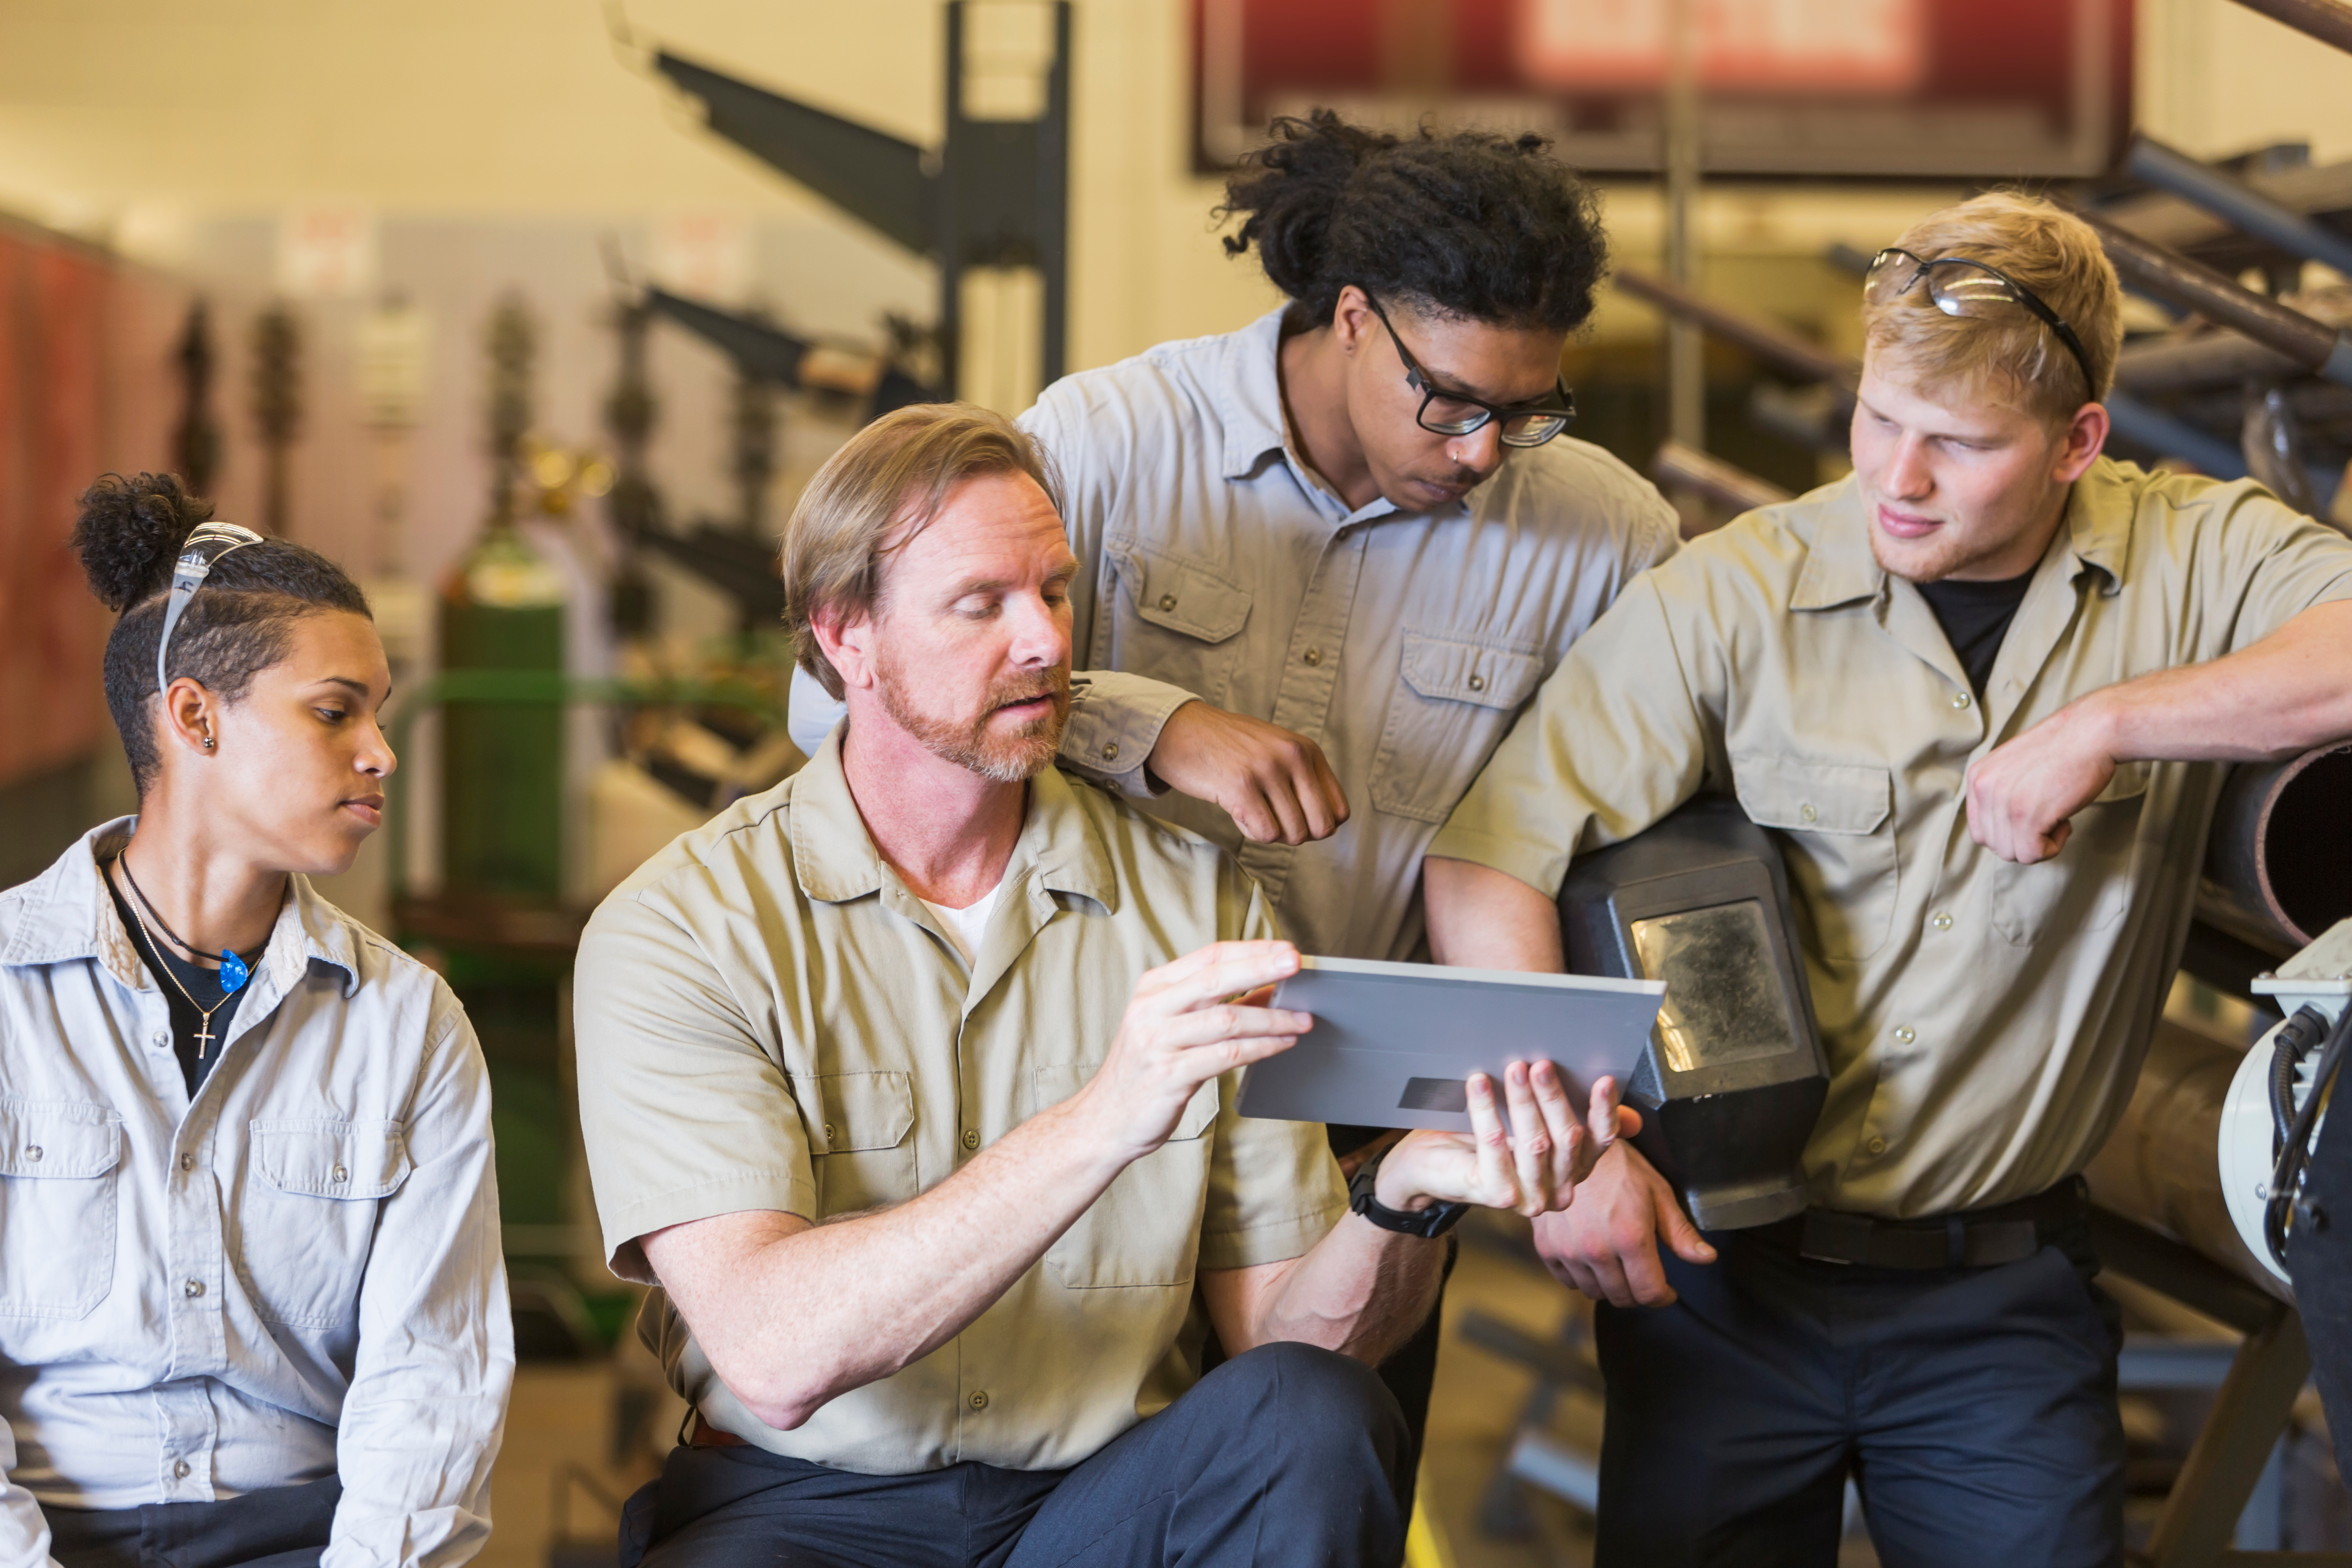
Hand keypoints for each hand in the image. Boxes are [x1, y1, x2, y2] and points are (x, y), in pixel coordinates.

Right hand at [1074, 941, 1310, 1162]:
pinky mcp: (1169, 1075)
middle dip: (1262, 968)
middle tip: (1297, 965)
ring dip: (1271, 1019)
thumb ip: (1215, 1007)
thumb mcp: (1174, 1028)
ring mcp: (1158, 1041)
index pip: (1209, 956)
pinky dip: (1259, 1048)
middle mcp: (1152, 1008)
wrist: (1105, 1120)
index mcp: (1154, 988)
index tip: (1286, 950)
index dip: (1251, 950)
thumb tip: (1269, 990)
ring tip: (1302, 1020)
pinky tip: (1281, 1045)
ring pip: (1226, 1019)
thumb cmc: (1146, 1071)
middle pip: (1216, 979)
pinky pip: (1225, 1056)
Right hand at [1147, 701, 1348, 844]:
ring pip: (1293, 834)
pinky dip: (1251, 832)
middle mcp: (1293, 756)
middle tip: (1272, 819)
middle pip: (1321, 827)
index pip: (1339, 811)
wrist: (1181, 730)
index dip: (1317, 824)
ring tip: (1250, 810)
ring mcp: (1268, 770)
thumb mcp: (1277, 751)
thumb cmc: (1229, 748)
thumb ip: (1304, 780)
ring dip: (1270, 831)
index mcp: (1307, 750)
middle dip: (1297, 834)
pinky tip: (1236, 812)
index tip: (1293, 816)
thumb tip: (1328, 827)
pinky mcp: (1241, 786)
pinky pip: (1265, 833)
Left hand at [1375, 1061, 1635, 1220]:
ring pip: (1535, 1144)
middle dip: (1554, 1097)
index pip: (1600, 1141)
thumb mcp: (1526, 1122)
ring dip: (1523, 1101)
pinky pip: (1494, 1145)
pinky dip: (1486, 1110)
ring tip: (1513, 1068)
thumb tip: (1597, 1077)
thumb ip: (1559, 1108)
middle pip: (1568, 1139)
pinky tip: (1479, 1084)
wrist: (1431, 1167)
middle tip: (1541, 1064)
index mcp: (1573, 1170)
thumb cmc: (1483, 1139)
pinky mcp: (1497, 1195)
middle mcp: (1559, 1190)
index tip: (1604, 1079)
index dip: (1604, 1111)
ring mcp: (1530, 1197)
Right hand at [1530, 1141, 1715, 1306]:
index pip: (1649, 1293)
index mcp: (1630, 1238)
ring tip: (1617, 1263)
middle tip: (1642, 1273)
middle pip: (1623, 1297)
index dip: (1663, 1297)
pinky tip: (1591, 1257)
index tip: (1666, 1291)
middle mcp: (1597, 1250)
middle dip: (1638, 1291)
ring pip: (1594, 1292)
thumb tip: (1706, 1258)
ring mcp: (1568, 1251)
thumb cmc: (1619, 1165)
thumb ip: (1680, 1231)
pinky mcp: (1546, 1247)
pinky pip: (1568, 1280)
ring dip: (1610, 1285)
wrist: (1570, 1145)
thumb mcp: (1657, 1192)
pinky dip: (1582, 1276)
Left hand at [1964, 698, 2116, 863]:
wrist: (2092, 732)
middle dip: (2025, 839)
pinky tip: (2065, 822)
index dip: (2008, 833)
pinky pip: (2032, 854)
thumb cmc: (2064, 749)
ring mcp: (2002, 802)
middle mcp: (1982, 788)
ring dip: (2039, 843)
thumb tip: (2002, 831)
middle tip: (2049, 816)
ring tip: (2058, 815)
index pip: (1979, 830)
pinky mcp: (2025, 816)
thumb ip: (2001, 794)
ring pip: (2012, 853)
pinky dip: (2052, 847)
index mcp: (1977, 776)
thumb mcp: (2016, 767)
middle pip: (1995, 844)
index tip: (2033, 818)